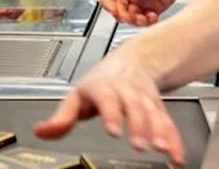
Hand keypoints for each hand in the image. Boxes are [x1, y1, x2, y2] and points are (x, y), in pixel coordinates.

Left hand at [34, 49, 185, 161]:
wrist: (132, 61)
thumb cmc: (101, 83)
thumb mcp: (77, 96)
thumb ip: (61, 117)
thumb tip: (41, 132)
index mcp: (103, 87)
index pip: (107, 98)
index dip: (111, 113)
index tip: (113, 130)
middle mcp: (127, 91)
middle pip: (134, 106)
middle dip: (139, 125)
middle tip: (139, 145)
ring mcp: (145, 99)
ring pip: (154, 113)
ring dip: (160, 131)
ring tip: (163, 149)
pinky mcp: (159, 108)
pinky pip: (169, 123)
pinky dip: (175, 140)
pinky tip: (176, 157)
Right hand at [98, 0, 191, 26]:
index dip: (107, 2)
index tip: (114, 10)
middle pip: (116, 7)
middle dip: (122, 14)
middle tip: (131, 16)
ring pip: (129, 16)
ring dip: (134, 21)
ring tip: (144, 18)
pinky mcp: (152, 7)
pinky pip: (145, 19)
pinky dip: (147, 22)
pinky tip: (153, 17)